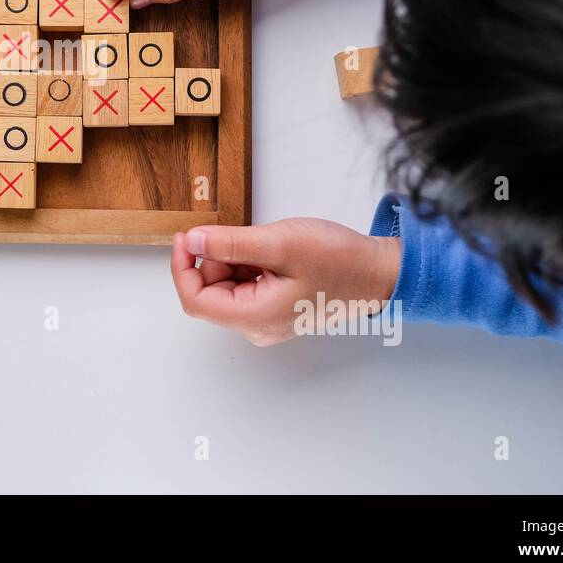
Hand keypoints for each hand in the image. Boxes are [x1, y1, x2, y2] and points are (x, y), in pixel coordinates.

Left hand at [170, 218, 400, 345]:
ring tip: (267, 245)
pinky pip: (245, 286)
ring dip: (233, 260)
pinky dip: (248, 264)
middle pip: (210, 293)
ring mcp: (266, 320)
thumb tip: (192, 242)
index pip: (195, 300)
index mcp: (255, 318)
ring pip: (226, 287)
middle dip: (214, 259)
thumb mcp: (280, 243)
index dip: (182, 267)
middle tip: (241, 235)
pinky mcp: (275, 308)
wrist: (380, 273)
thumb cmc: (340, 261)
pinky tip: (272, 254)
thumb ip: (230, 244)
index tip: (187, 237)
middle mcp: (257, 327)